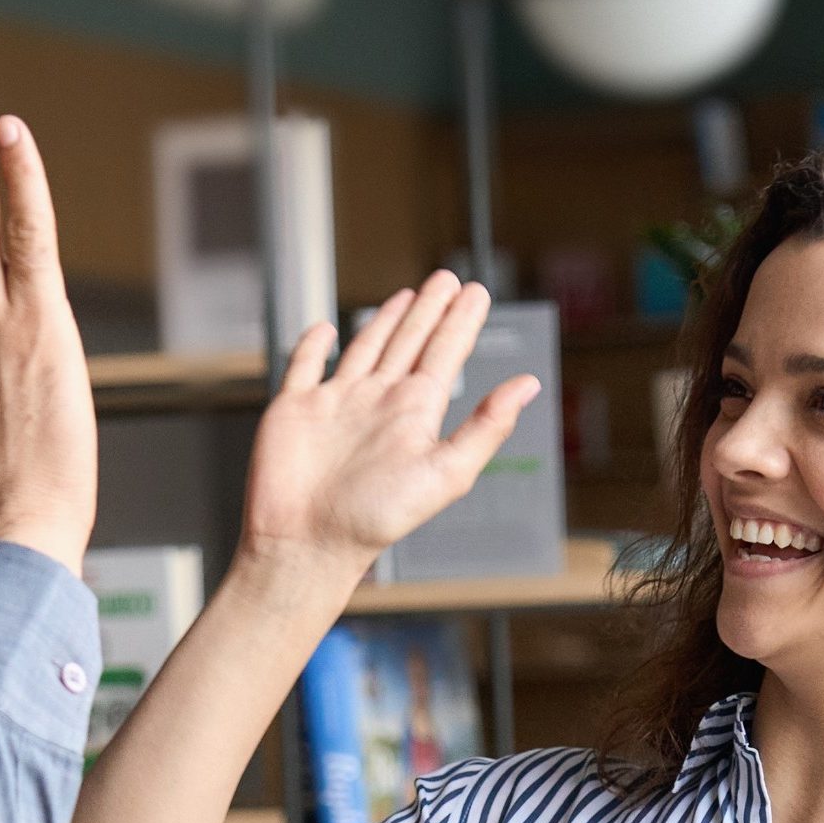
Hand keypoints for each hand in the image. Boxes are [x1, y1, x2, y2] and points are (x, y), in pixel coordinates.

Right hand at [237, 271, 539, 595]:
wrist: (307, 543)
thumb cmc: (375, 519)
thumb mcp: (446, 472)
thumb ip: (486, 427)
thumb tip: (528, 385)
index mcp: (415, 413)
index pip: (445, 353)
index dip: (462, 321)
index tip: (477, 291)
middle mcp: (378, 402)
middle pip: (410, 342)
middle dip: (430, 310)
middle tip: (448, 279)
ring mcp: (336, 403)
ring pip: (366, 347)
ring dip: (386, 320)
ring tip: (407, 295)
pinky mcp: (294, 408)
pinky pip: (304, 366)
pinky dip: (313, 345)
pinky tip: (324, 329)